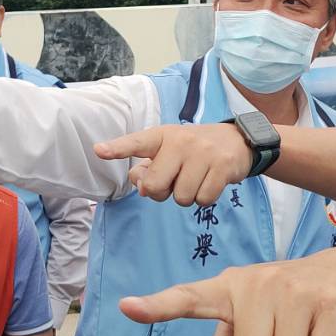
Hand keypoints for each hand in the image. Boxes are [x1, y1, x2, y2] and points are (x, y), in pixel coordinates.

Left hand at [94, 124, 252, 205]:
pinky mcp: (222, 167)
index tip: (99, 151)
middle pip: (155, 186)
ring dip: (186, 196)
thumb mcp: (168, 151)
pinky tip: (209, 183)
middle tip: (175, 181)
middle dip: (162, 192)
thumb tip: (142, 185)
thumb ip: (148, 168)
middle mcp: (180, 141)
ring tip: (195, 179)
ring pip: (181, 197)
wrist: (236, 141)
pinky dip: (204, 199)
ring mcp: (202, 153)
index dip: (117, 149)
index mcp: (161, 136)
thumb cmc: (192, 151)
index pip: (136, 143)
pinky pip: (203, 200)